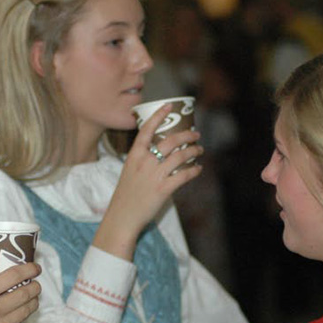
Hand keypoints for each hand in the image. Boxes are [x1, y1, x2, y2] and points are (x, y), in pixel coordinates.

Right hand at [0, 263, 40, 322]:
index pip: (13, 276)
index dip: (28, 269)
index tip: (35, 267)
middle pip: (26, 293)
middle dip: (35, 286)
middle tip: (36, 283)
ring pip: (27, 310)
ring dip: (33, 301)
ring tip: (32, 298)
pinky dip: (20, 317)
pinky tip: (17, 314)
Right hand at [94, 104, 202, 259]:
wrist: (122, 217)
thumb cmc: (125, 196)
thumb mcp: (129, 172)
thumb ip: (143, 161)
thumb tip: (162, 154)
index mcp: (134, 156)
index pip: (146, 130)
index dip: (159, 115)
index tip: (169, 105)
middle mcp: (145, 162)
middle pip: (170, 141)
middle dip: (187, 135)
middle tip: (196, 134)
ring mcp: (155, 175)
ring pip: (180, 156)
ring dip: (193, 151)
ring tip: (200, 150)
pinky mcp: (163, 189)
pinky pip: (184, 176)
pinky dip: (194, 170)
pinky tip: (198, 169)